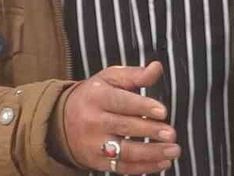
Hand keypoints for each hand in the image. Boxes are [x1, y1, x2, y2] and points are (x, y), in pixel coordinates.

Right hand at [60, 62, 179, 173]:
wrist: (61, 120)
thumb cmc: (94, 95)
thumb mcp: (110, 78)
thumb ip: (135, 74)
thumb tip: (157, 68)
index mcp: (97, 97)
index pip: (121, 102)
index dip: (143, 106)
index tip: (163, 112)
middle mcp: (93, 121)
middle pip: (124, 127)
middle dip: (150, 131)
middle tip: (172, 134)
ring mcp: (93, 144)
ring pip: (124, 151)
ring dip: (151, 153)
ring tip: (173, 150)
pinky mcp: (96, 162)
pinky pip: (122, 167)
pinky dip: (144, 167)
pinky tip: (162, 163)